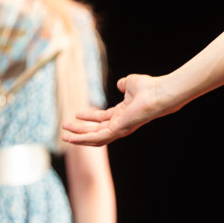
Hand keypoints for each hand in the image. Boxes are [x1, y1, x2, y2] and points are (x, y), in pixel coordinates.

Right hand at [62, 72, 177, 145]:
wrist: (159, 93)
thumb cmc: (149, 87)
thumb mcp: (131, 83)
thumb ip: (124, 84)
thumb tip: (121, 84)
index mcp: (123, 113)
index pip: (102, 118)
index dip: (89, 117)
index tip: (76, 114)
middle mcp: (121, 123)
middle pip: (96, 130)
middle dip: (80, 130)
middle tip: (65, 127)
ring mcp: (119, 129)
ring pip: (95, 138)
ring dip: (79, 138)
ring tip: (64, 136)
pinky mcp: (118, 131)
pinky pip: (98, 138)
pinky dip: (84, 139)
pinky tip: (72, 138)